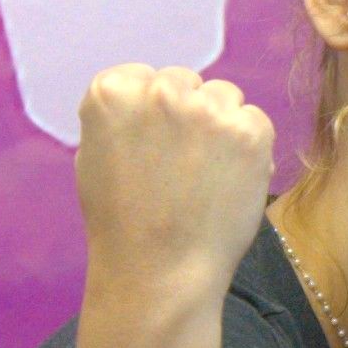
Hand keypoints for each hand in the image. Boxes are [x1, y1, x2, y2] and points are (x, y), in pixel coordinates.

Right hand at [74, 64, 277, 301]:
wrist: (161, 272)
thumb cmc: (121, 222)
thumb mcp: (94, 156)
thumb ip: (121, 116)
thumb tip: (149, 94)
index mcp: (112, 92)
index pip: (141, 76)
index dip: (148, 114)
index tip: (148, 146)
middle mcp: (160, 91)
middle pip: (185, 82)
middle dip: (186, 114)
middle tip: (178, 165)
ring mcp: (208, 109)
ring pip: (223, 97)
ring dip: (219, 126)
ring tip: (204, 175)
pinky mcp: (250, 130)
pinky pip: (254, 121)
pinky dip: (248, 147)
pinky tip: (228, 181)